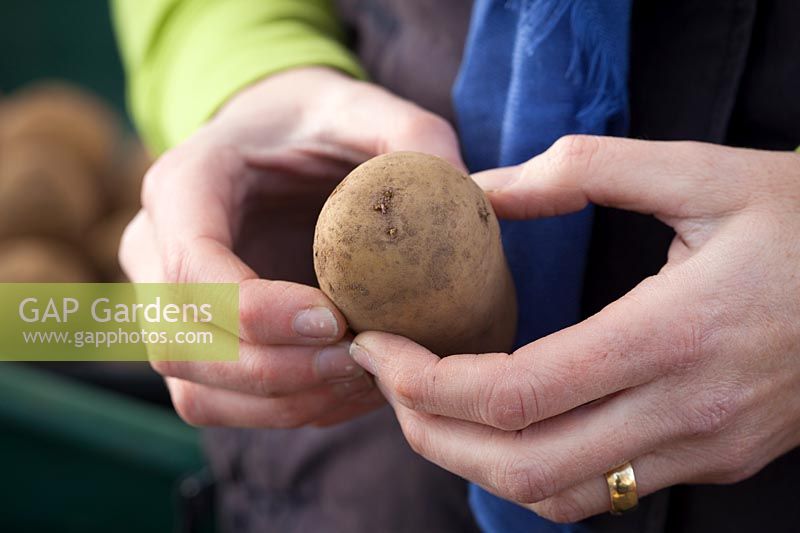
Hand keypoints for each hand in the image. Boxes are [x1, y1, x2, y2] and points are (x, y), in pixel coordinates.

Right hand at [119, 67, 464, 427]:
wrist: (277, 142)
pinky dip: (283, 410)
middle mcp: (155, 247)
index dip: (258, 313)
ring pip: (196, 390)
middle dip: (275, 371)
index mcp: (185, 184)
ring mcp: (168, 302)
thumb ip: (412, 137)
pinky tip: (347, 389)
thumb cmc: (315, 124)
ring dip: (282, 402)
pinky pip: (221, 402)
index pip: (193, 269)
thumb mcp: (364, 110)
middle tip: (362, 362)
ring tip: (363, 381)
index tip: (336, 322)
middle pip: (182, 345)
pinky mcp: (197, 338)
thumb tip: (471, 196)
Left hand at [349, 136, 799, 520]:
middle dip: (427, 432)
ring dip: (475, 463)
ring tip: (429, 406)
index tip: (379, 345)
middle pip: (518, 466)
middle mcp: (684, 412)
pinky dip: (533, 472)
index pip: (513, 395)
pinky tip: (508, 427)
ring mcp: (703, 450)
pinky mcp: (714, 461)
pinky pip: (602, 495)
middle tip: (385, 379)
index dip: (424, 381)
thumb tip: (484, 191)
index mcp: (671, 335)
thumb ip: (583, 172)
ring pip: (557, 497)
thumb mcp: (702, 172)